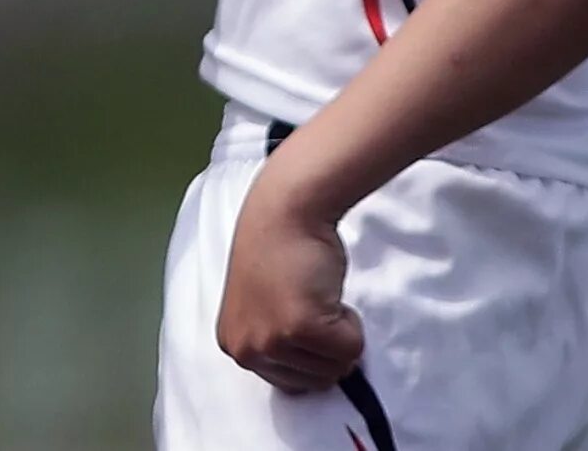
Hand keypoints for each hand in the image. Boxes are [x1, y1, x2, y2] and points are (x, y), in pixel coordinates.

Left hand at [217, 167, 365, 393]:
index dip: (310, 349)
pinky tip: (330, 290)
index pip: (288, 381)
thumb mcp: (262, 299)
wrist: (288, 206)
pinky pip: (349, 347)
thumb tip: (312, 365)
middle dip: (327, 345)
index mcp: (235, 343)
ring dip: (340, 333)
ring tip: (321, 293)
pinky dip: (351, 323)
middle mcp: (247, 350)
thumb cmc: (282, 241)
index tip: (307, 313)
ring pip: (333, 368)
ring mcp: (272, 340)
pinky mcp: (300, 327)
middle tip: (316, 300)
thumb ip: (275, 333)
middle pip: (312, 381)